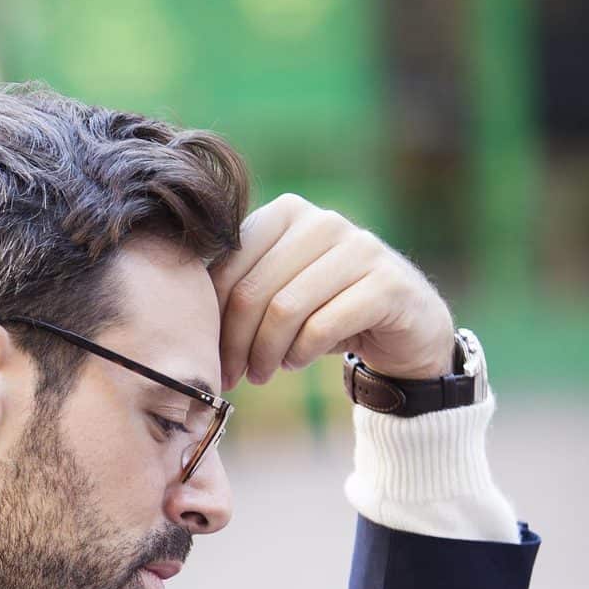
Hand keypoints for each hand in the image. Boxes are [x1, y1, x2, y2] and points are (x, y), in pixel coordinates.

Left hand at [210, 194, 455, 391]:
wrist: (405, 325)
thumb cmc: (327, 307)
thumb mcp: (279, 290)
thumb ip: (240, 286)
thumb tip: (183, 311)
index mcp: (286, 213)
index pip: (228, 266)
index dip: (212, 316)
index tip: (209, 353)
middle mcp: (323, 221)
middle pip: (253, 291)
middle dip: (235, 343)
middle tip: (233, 375)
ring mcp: (360, 248)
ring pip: (285, 309)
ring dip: (265, 353)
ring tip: (262, 372)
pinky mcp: (387, 284)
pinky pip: (323, 326)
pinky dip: (300, 353)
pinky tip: (296, 361)